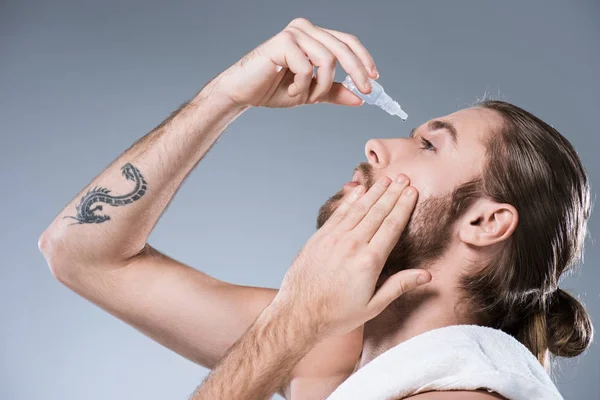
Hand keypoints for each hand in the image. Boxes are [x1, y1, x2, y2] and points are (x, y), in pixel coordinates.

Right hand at [213, 18, 378, 107]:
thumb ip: (333, 92)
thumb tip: (359, 98)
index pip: (347, 41)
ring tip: (305, 97)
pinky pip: (307, 67)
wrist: (244, 93)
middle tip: (363, 93)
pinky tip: (290, 91)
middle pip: (343, 48)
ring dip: (320, 86)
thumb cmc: (273, 89)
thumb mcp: (311, 92)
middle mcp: (305, 28)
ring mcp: (294, 33)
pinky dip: (302, 86)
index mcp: (314, 35)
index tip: (374, 78)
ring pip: (327, 60)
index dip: (363, 59)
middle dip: (356, 72)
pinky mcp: (282, 42)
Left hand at [272, 174, 431, 336]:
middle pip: (378, 212)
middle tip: (404, 178)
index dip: (403, 206)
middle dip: (392, 193)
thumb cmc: (337, 314)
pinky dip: (351, 200)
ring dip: (374, 193)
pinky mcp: (319, 238)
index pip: (392, 226)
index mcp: (369, 261)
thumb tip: (426, 276)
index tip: (412, 191)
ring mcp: (334, 239)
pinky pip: (339, 214)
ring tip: (386, 180)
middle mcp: (352, 245)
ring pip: (359, 209)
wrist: (299, 314)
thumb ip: (399, 286)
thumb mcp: (373, 305)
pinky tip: (360, 191)